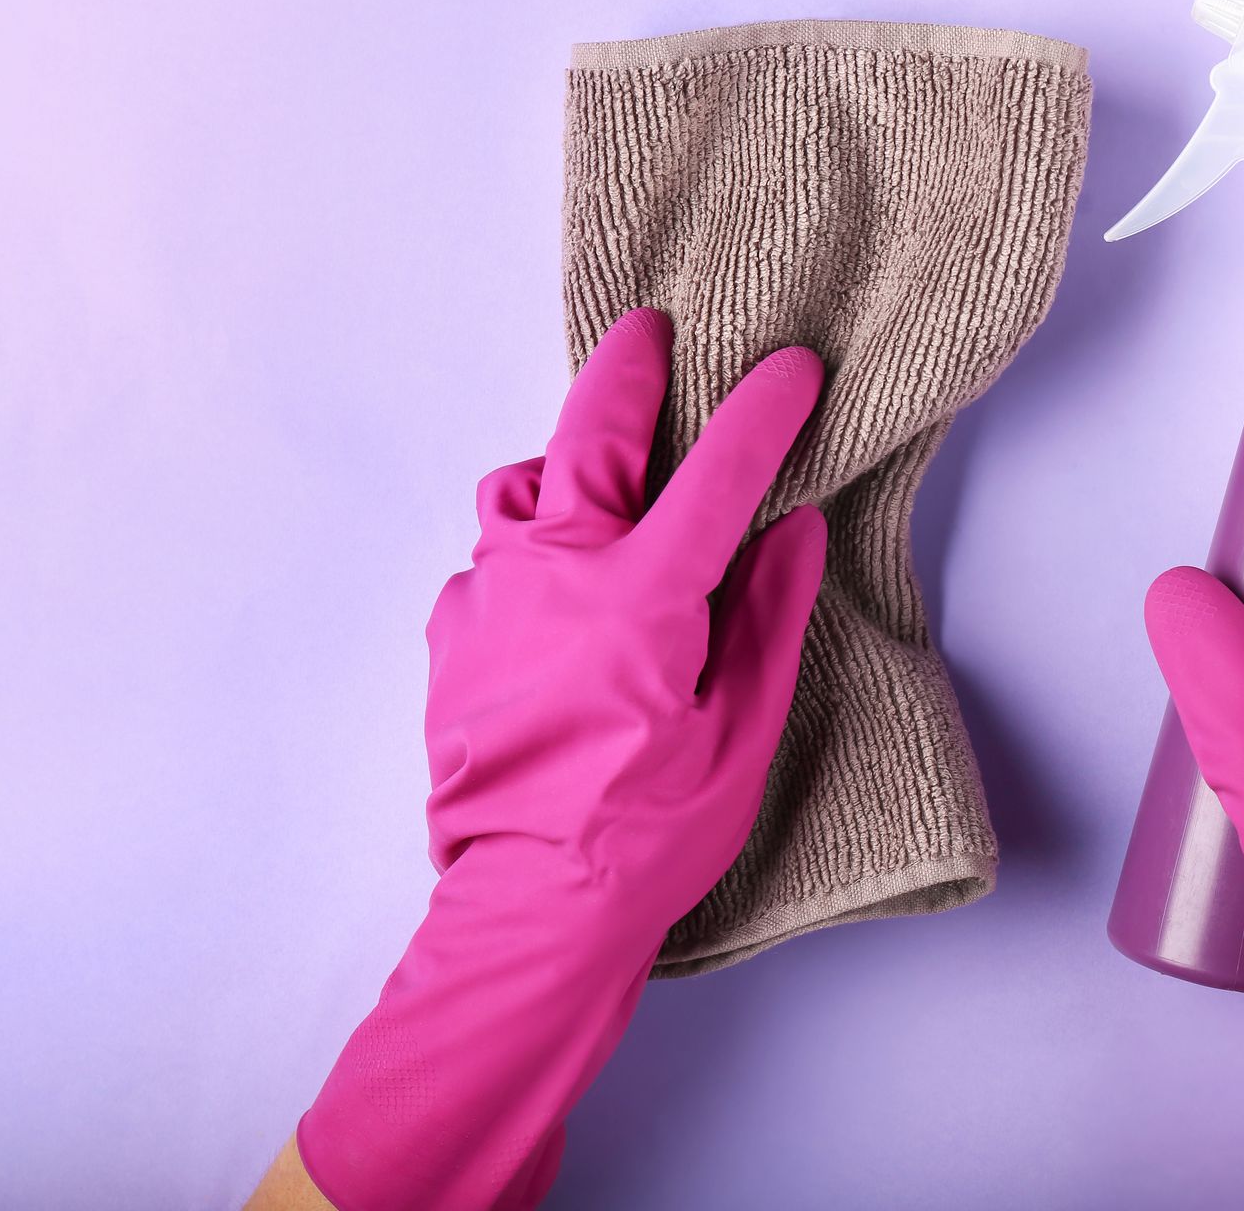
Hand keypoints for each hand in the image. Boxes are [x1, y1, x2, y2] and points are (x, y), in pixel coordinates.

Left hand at [293, 309, 825, 1209]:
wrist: (526, 912)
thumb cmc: (648, 835)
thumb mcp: (741, 733)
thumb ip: (769, 618)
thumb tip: (791, 529)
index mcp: (642, 596)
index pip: (718, 470)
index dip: (763, 408)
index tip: (791, 366)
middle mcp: (554, 571)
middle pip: (590, 430)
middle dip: (630, 369)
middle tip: (653, 331)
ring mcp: (489, 597)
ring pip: (521, 486)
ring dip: (567, 463)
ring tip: (603, 483)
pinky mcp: (452, 634)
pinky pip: (490, 557)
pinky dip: (530, 549)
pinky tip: (558, 594)